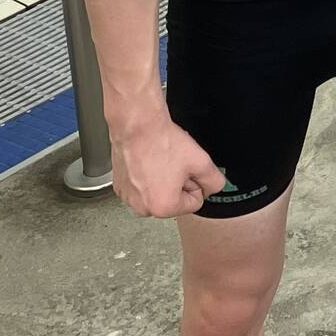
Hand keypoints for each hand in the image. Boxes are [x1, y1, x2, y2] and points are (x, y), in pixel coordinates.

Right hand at [111, 116, 227, 218]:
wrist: (138, 127)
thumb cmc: (163, 143)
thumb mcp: (202, 162)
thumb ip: (215, 181)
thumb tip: (213, 188)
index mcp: (164, 208)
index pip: (195, 202)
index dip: (195, 182)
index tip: (186, 169)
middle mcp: (143, 208)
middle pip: (175, 200)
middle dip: (178, 183)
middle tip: (173, 164)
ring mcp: (129, 199)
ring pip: (159, 193)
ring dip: (163, 181)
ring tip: (160, 162)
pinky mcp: (120, 188)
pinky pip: (143, 188)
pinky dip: (147, 177)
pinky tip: (148, 162)